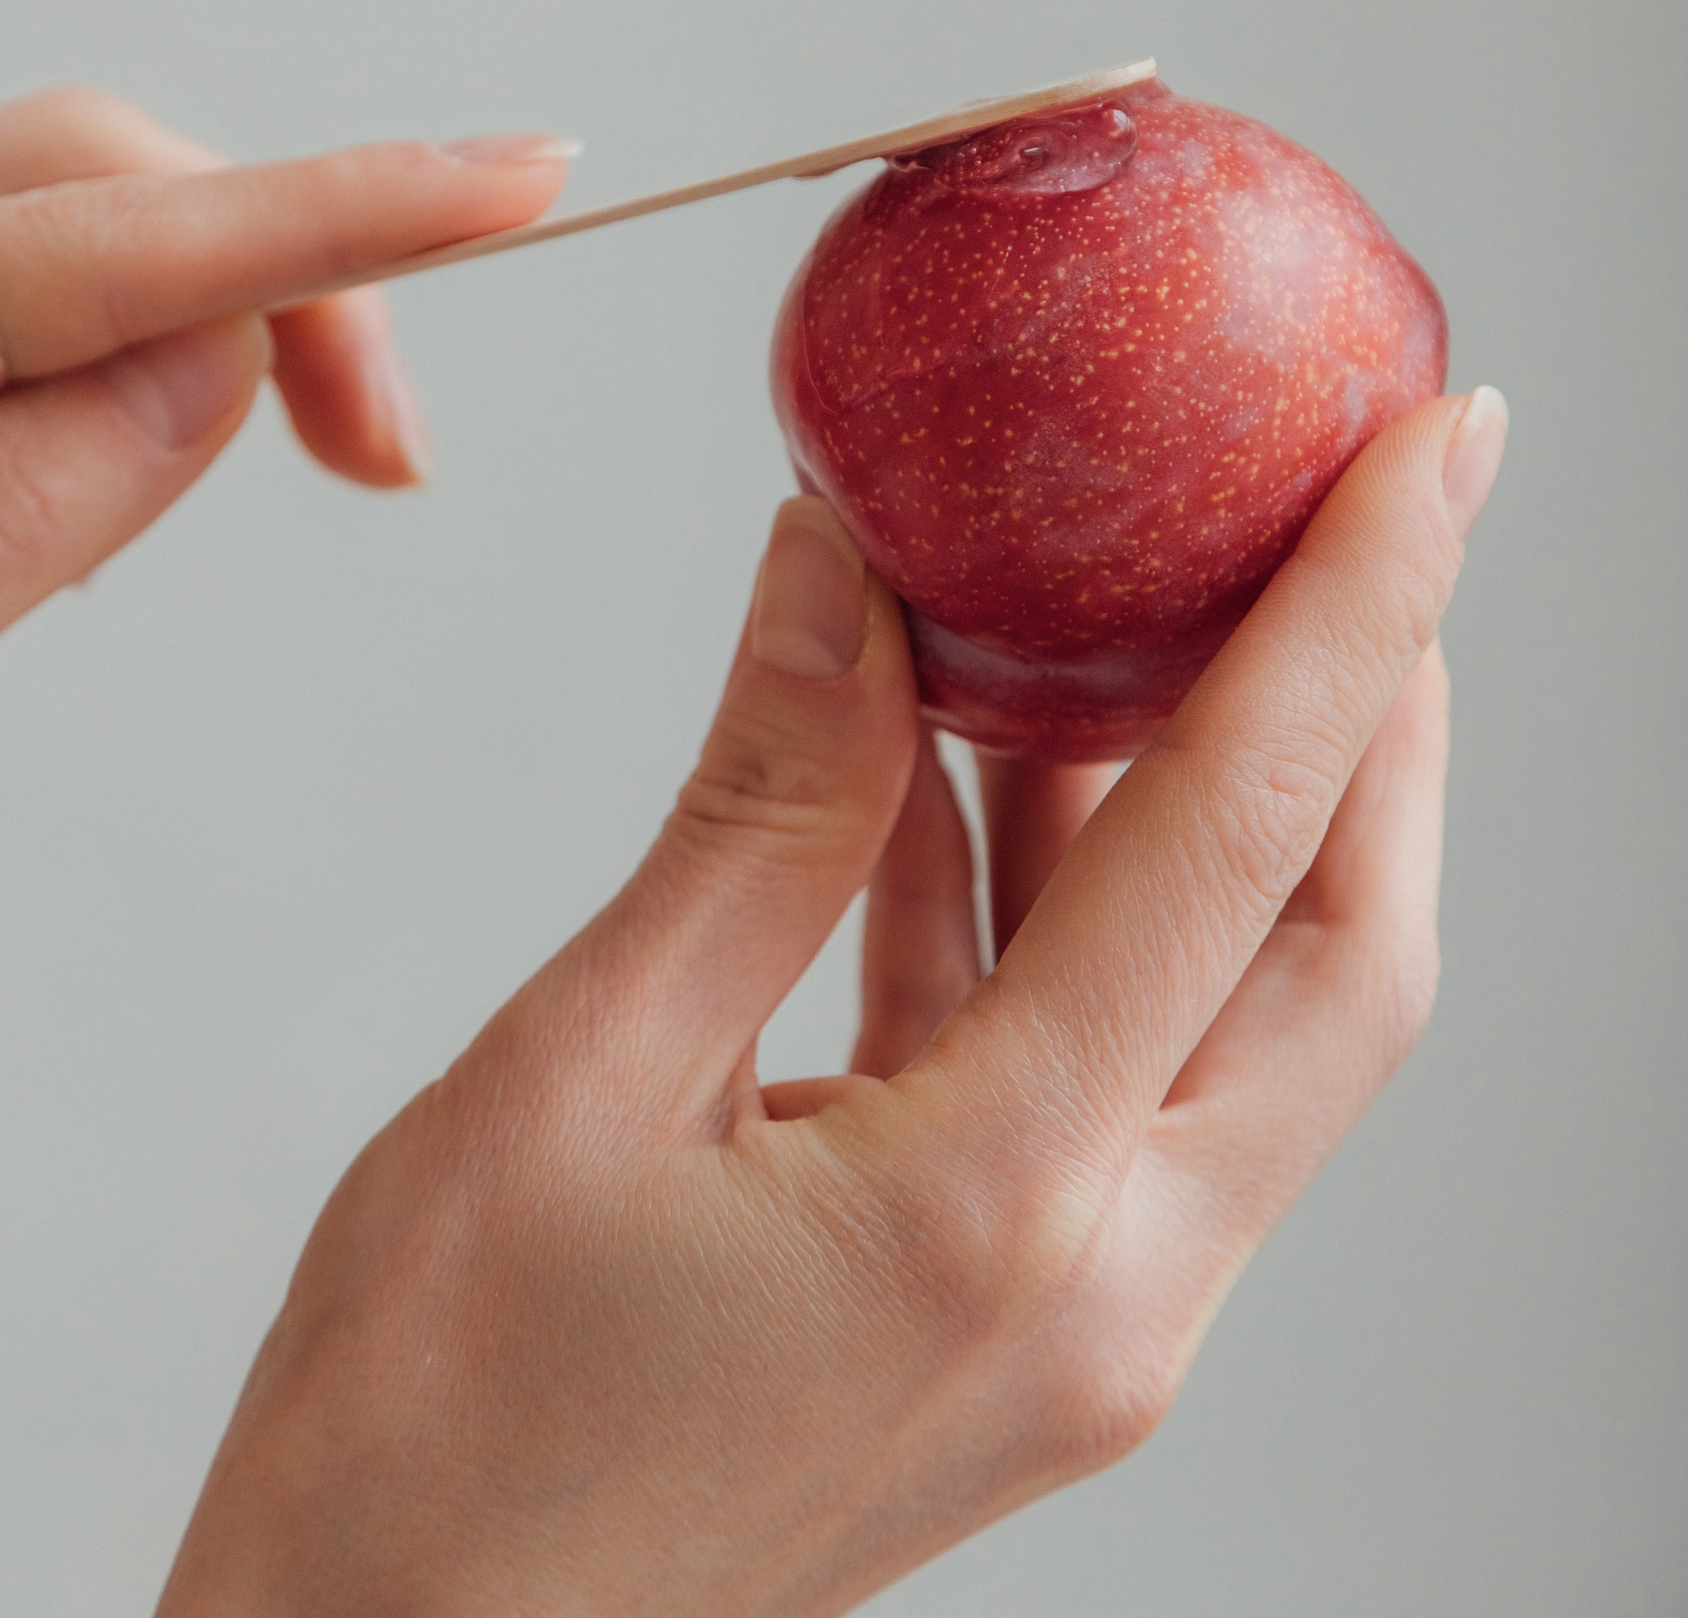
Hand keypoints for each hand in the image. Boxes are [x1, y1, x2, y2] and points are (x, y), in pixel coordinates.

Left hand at [0, 88, 571, 922]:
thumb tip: (206, 364)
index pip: (81, 247)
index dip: (320, 215)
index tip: (511, 180)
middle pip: (71, 174)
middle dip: (270, 271)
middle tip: (384, 458)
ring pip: (30, 212)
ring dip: (178, 316)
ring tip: (192, 503)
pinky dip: (74, 350)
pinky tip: (56, 488)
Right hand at [159, 387, 1504, 1617]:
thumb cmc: (438, 1433)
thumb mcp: (580, 1074)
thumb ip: (756, 812)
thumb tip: (845, 574)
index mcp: (999, 1212)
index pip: (1246, 847)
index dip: (1358, 616)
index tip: (1441, 445)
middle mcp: (1100, 1288)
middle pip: (1337, 957)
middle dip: (1376, 720)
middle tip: (1359, 516)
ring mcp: (1073, 1323)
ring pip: (1233, 1014)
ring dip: (1219, 806)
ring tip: (1153, 600)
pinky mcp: (1009, 1319)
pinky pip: (1091, 1066)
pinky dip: (1058, 904)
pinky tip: (964, 763)